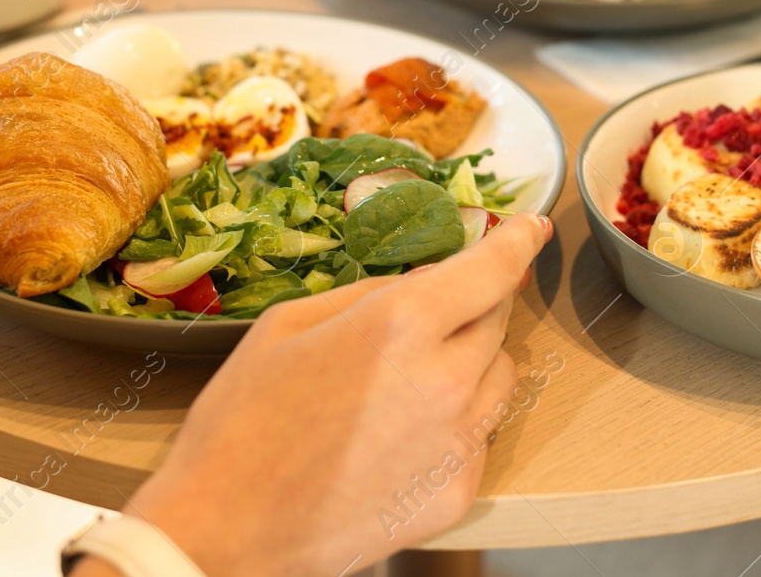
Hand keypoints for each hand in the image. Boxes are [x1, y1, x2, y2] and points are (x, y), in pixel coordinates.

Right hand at [104, 211, 553, 576]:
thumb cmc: (242, 422)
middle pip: (498, 321)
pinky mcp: (457, 492)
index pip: (491, 270)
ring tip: (412, 375)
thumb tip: (421, 283)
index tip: (533, 228)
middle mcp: (447, 380)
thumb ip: (367, 294)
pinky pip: (479, 435)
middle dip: (478, 303)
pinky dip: (457, 422)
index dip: (517, 242)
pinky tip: (402, 433)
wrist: (227, 532)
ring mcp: (458, 443)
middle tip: (443, 306)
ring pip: (499, 378)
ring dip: (472, 361)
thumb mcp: (288, 324)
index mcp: (402, 325)